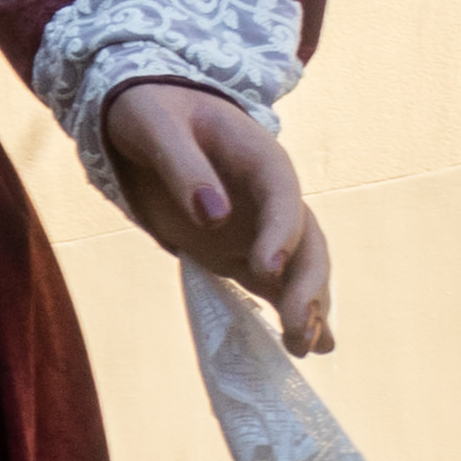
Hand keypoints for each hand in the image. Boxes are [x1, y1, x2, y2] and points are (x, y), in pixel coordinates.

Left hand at [101, 84, 333, 354]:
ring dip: (308, 305)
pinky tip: (308, 349)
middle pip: (307, 240)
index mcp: (260, 158)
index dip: (280, 233)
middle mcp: (272, 197)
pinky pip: (277, 285)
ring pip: (301, 268)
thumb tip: (211, 215)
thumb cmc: (152, 112)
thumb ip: (183, 167)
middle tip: (296, 324)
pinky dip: (294, 313)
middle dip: (307, 283)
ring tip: (304, 347)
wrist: (151, 117)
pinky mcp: (245, 252)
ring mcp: (262, 228)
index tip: (267, 269)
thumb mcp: (156, 127)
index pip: (282, 197)